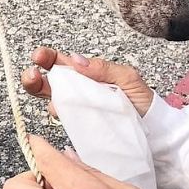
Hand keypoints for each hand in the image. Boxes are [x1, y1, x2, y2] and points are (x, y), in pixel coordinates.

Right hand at [21, 46, 153, 116]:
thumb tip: (76, 60)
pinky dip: (56, 112)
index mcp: (86, 74)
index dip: (46, 58)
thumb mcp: (127, 78)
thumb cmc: (144, 102)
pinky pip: (61, 117)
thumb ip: (103, 68)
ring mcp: (75, 108)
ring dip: (39, 92)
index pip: (60, 62)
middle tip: (33, 74)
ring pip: (48, 98)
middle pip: (45, 81)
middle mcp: (76, 90)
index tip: (39, 56)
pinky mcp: (78, 125)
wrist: (156, 131)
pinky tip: (59, 110)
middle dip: (32, 76)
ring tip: (42, 89)